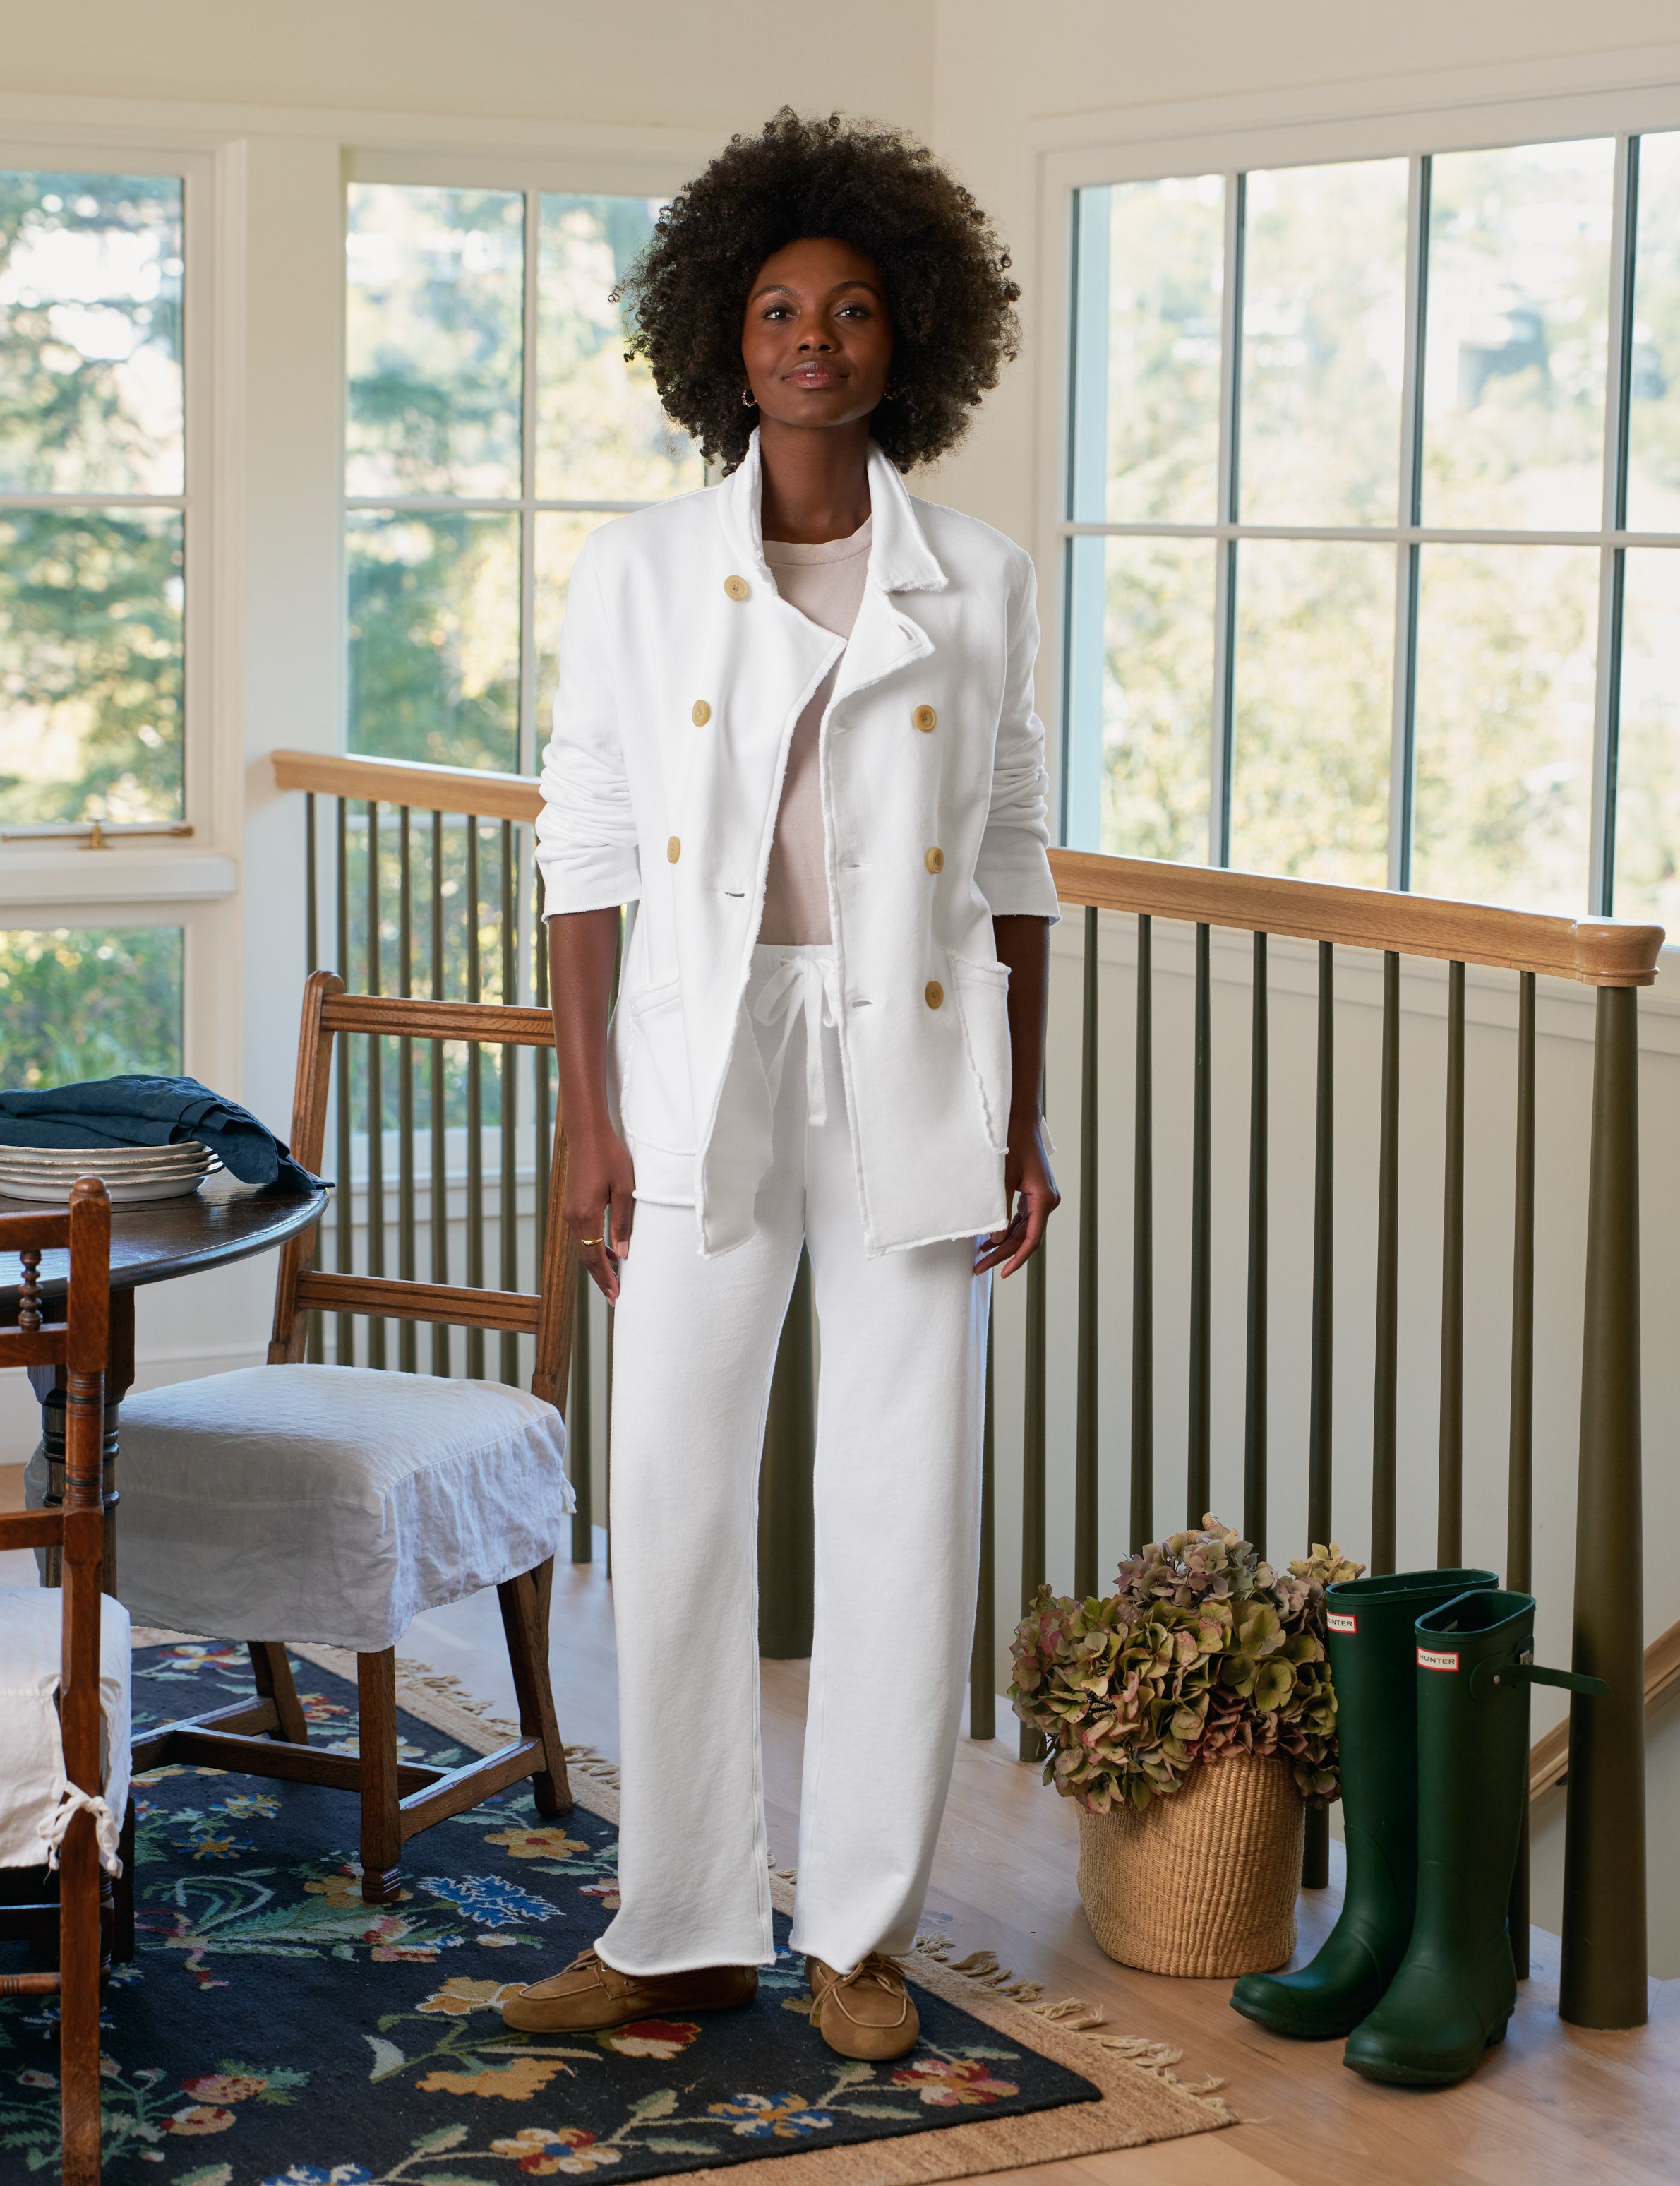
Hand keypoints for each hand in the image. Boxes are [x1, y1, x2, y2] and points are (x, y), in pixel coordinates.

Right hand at [565, 1114, 636, 1301]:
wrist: (586, 1134)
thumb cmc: (609, 1157)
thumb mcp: (625, 1189)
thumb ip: (623, 1222)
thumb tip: (622, 1253)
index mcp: (586, 1216)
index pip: (594, 1258)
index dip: (605, 1278)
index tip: (616, 1296)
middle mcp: (573, 1218)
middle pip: (586, 1257)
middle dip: (600, 1278)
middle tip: (615, 1296)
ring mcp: (570, 1211)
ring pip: (583, 1246)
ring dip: (598, 1263)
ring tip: (614, 1278)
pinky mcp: (572, 1205)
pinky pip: (582, 1234)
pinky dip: (594, 1247)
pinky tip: (608, 1250)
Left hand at [974, 1112, 1058, 1278]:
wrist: (1020, 1120)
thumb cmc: (1013, 1144)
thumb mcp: (1003, 1179)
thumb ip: (1000, 1211)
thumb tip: (994, 1240)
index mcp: (1045, 1200)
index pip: (1031, 1239)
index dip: (1016, 1258)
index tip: (1002, 1273)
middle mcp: (1048, 1201)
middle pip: (1026, 1237)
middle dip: (1002, 1253)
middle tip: (979, 1267)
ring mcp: (1042, 1197)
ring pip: (1024, 1229)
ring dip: (1004, 1242)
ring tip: (980, 1256)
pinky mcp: (1034, 1193)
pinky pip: (1022, 1218)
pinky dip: (1007, 1228)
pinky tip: (990, 1237)